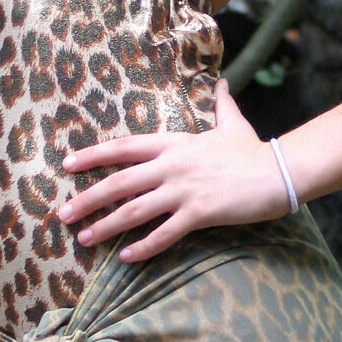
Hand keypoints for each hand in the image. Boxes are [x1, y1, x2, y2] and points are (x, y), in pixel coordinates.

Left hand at [58, 79, 289, 261]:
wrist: (279, 172)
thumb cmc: (252, 149)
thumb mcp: (232, 123)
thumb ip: (221, 104)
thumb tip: (221, 83)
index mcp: (174, 143)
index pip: (124, 147)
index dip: (94, 155)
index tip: (68, 164)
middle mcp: (172, 165)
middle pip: (119, 182)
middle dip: (88, 198)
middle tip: (63, 214)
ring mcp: (184, 190)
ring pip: (135, 210)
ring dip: (106, 226)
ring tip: (84, 239)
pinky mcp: (199, 213)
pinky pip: (164, 234)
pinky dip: (143, 247)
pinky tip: (126, 259)